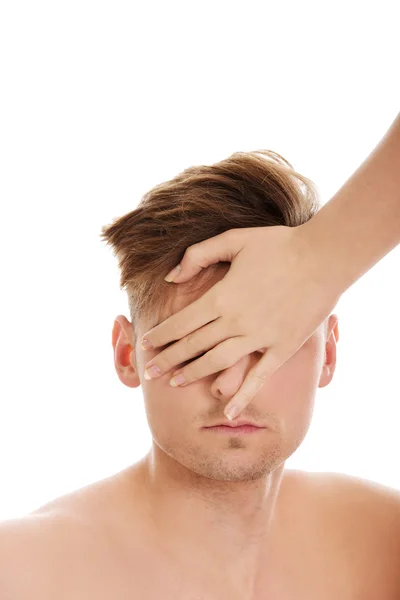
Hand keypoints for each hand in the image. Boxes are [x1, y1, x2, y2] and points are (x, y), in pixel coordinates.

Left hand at [141, 224, 341, 419]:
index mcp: (221, 297)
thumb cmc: (279, 244)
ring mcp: (259, 338)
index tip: (145, 345)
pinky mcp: (282, 348)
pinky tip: (229, 411)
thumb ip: (198, 255)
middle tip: (150, 372)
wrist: (324, 257)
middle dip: (168, 359)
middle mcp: (235, 322)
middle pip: (193, 345)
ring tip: (175, 383)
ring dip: (193, 373)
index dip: (160, 336)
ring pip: (217, 362)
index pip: (181, 323)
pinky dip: (242, 396)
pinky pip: (258, 377)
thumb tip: (171, 277)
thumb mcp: (234, 239)